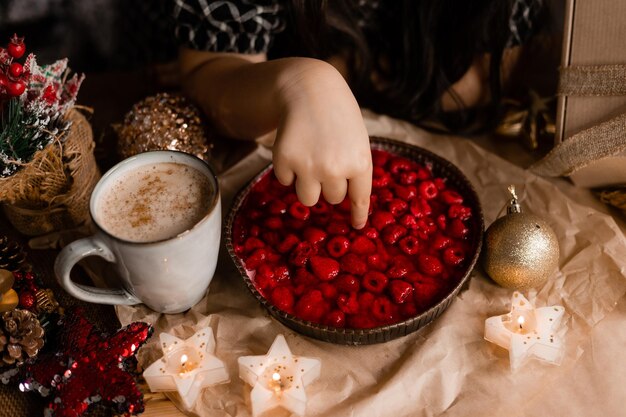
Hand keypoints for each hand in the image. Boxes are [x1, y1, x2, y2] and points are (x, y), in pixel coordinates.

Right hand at [272, 60, 371, 228]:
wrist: (308, 88)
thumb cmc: (337, 114)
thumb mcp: (356, 139)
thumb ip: (354, 168)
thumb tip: (344, 200)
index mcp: (360, 161)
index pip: (359, 198)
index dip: (358, 214)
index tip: (356, 226)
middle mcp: (336, 169)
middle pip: (332, 198)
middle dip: (328, 184)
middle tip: (325, 158)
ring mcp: (309, 166)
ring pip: (308, 198)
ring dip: (307, 184)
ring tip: (309, 157)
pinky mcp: (285, 161)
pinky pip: (285, 181)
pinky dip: (287, 169)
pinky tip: (294, 146)